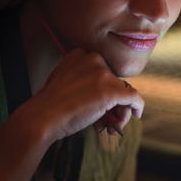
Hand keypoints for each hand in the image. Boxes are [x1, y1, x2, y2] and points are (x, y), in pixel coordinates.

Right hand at [19, 49, 143, 142]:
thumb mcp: (64, 81)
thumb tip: (104, 95)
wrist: (43, 116)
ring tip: (110, 126)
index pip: (103, 71)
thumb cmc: (50, 105)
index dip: (103, 90)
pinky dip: (137, 107)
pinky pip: (134, 97)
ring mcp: (103, 74)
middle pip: (115, 81)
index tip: (96, 105)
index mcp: (80, 54)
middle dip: (112, 102)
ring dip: (120, 110)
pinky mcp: (111, 90)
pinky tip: (136, 114)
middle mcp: (94, 58)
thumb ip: (83, 80)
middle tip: (105, 120)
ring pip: (124, 91)